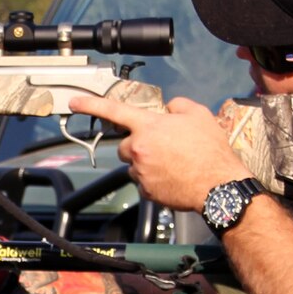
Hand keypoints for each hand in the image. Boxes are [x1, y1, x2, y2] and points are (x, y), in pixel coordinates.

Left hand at [69, 93, 249, 211]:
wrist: (218, 185)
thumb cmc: (210, 150)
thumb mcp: (199, 115)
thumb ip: (178, 105)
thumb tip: (169, 108)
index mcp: (148, 126)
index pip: (113, 110)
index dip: (91, 104)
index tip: (74, 102)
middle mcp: (139, 149)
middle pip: (125, 145)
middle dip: (139, 144)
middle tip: (163, 146)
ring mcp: (141, 172)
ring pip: (134, 164)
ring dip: (147, 162)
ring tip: (173, 163)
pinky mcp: (146, 191)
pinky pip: (143, 182)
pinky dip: (154, 180)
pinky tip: (173, 177)